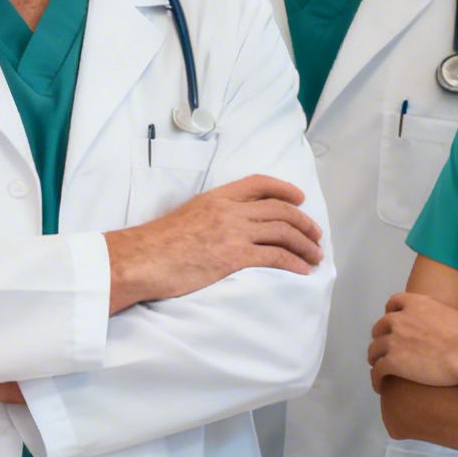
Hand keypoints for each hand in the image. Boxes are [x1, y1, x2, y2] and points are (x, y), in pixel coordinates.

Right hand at [103, 174, 322, 312]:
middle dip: (304, 223)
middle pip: (279, 210)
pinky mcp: (235, 256)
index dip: (284, 189)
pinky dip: (294, 263)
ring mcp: (234, 232)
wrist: (142, 259)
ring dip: (305, 245)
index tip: (299, 198)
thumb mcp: (188, 216)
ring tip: (315, 256)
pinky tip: (303, 271)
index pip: (259, 184)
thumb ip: (211, 216)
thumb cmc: (157, 244)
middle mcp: (230, 210)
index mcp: (217, 196)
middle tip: (315, 236)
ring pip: (284, 232)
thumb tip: (226, 229)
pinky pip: (276, 256)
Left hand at [368, 292, 457, 391]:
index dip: (390, 312)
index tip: (393, 322)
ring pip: (374, 350)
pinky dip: (376, 379)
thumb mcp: (449, 315)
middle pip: (380, 327)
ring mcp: (393, 340)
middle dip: (381, 337)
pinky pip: (378, 371)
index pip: (394, 302)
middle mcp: (399, 319)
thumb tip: (440, 328)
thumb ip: (436, 317)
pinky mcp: (393, 362)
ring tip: (378, 367)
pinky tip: (379, 386)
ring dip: (375, 358)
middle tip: (386, 348)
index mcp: (414, 304)